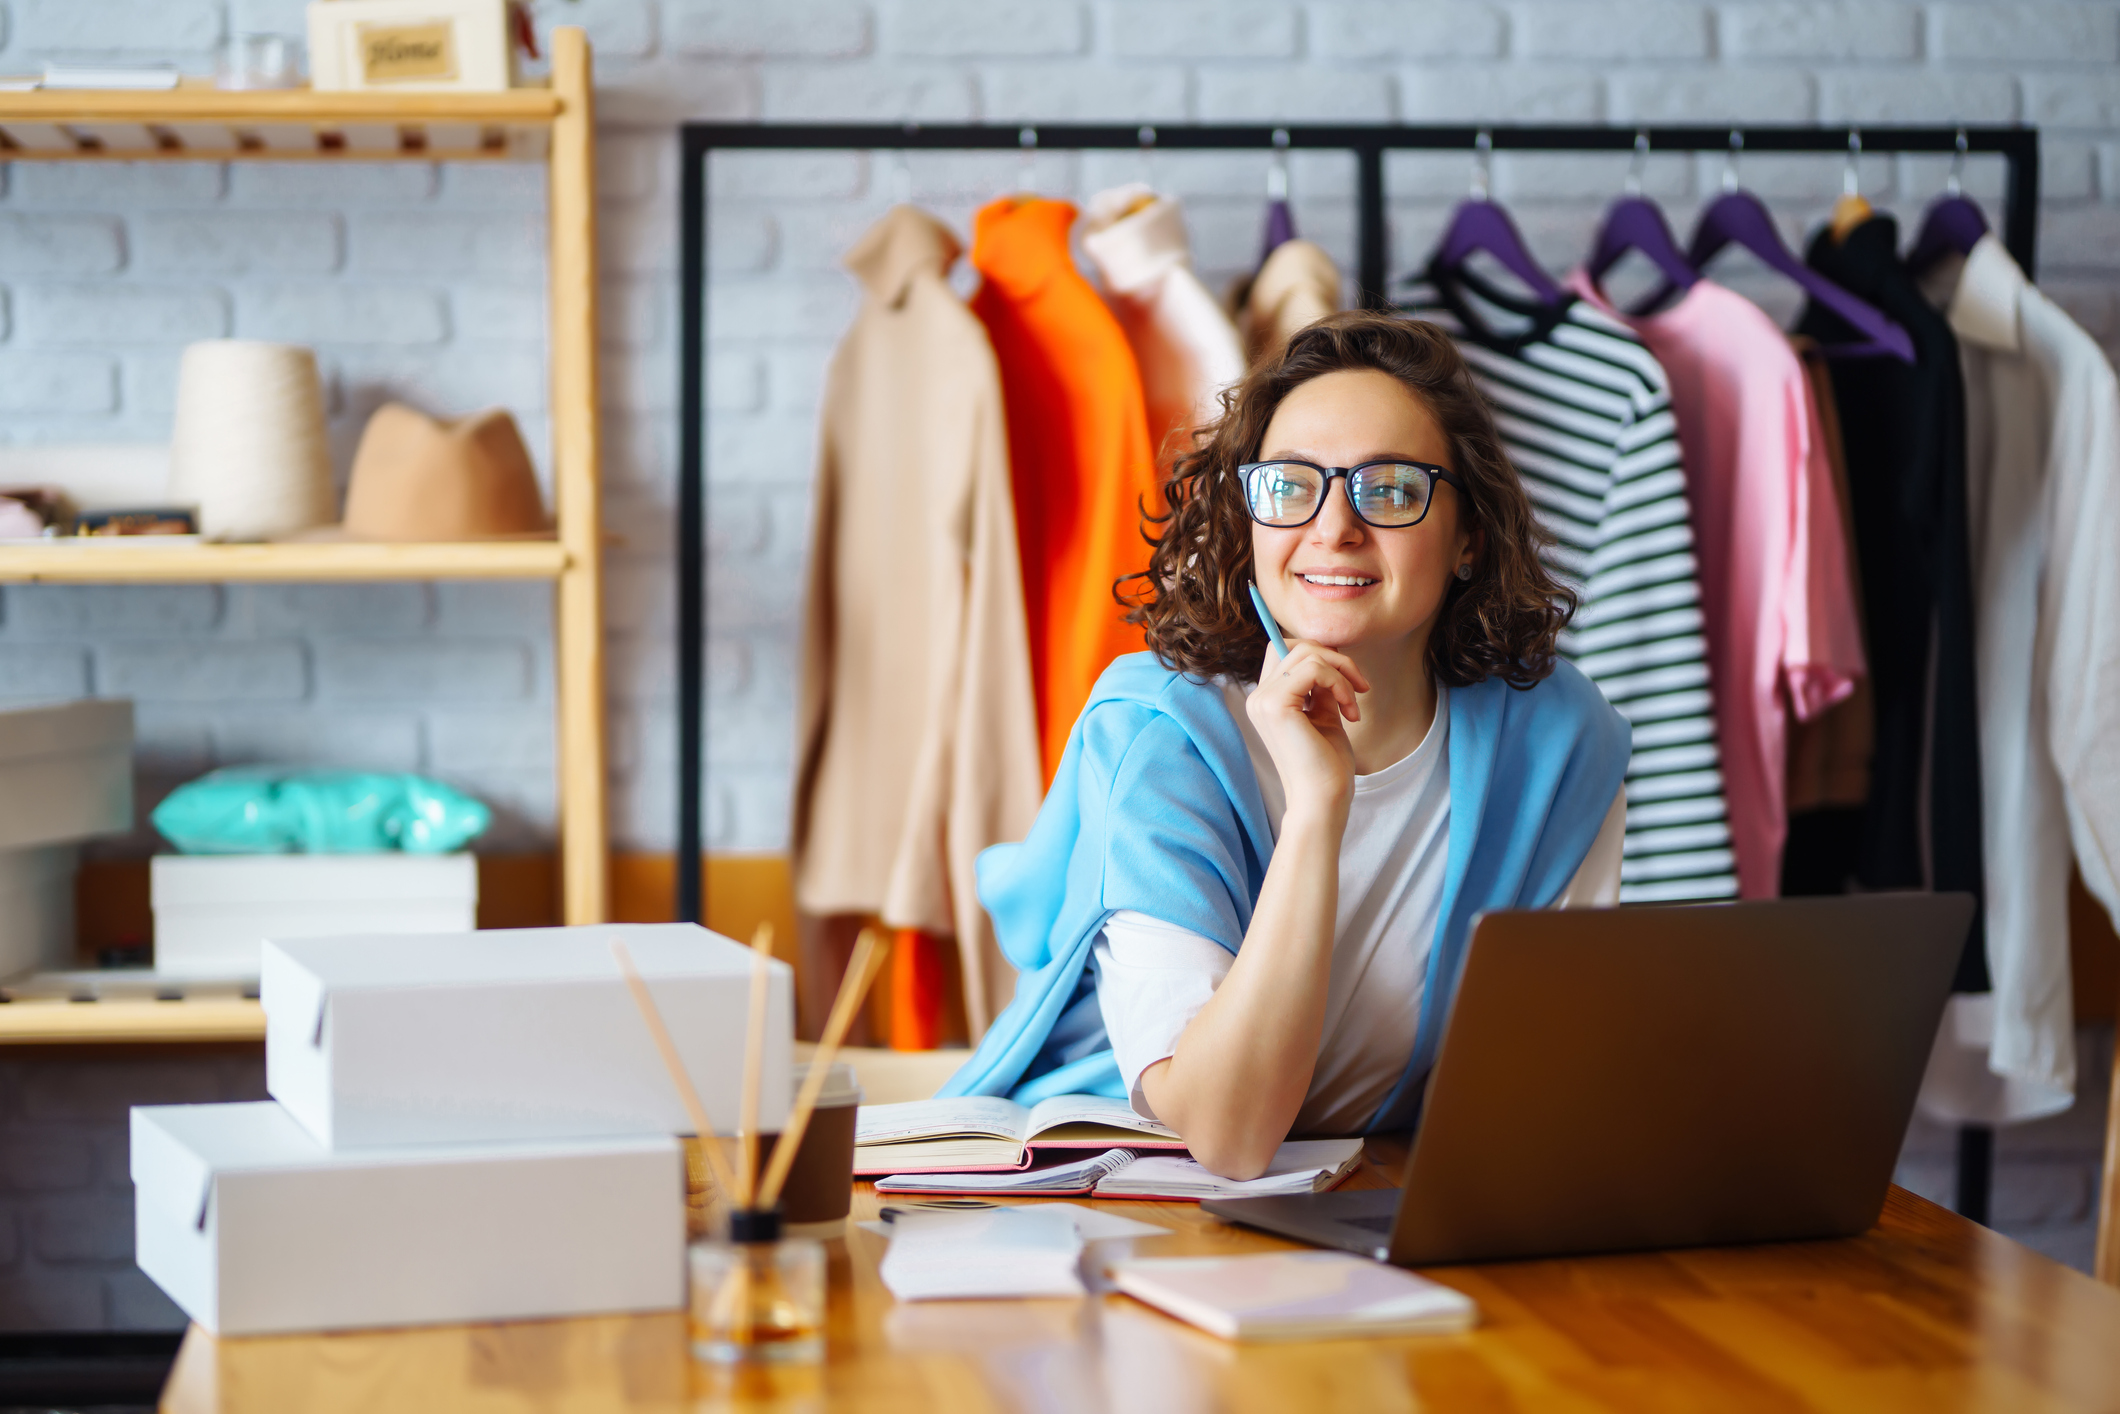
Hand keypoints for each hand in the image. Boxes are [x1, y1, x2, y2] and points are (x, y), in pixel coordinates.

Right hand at [1247, 638, 1368, 826]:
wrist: (1322, 800)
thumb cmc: (1326, 766)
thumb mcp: (1325, 715)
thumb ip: (1322, 686)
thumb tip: (1332, 655)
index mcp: (1266, 700)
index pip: (1284, 651)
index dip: (1320, 655)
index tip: (1348, 679)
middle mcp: (1258, 697)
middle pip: (1295, 645)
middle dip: (1335, 658)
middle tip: (1359, 687)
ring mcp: (1263, 700)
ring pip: (1308, 653)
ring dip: (1342, 673)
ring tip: (1353, 705)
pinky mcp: (1275, 705)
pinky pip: (1314, 669)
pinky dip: (1339, 683)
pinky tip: (1349, 711)